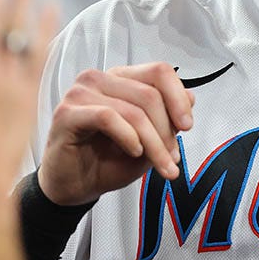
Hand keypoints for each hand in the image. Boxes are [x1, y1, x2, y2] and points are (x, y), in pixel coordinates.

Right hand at [37, 62, 194, 205]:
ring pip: (133, 110)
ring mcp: (81, 93)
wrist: (74, 188)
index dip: (178, 98)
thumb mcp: (149, 141)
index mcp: (120, 78)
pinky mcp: (67, 112)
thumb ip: (167, 118)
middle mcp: (99, 79)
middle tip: (173, 159)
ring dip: (154, 143)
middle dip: (167, 131)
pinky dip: (128, 137)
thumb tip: (190, 97)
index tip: (187, 126)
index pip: (159, 71)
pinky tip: (134, 152)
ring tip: (161, 164)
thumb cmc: (106, 162)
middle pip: (150, 94)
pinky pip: (108, 118)